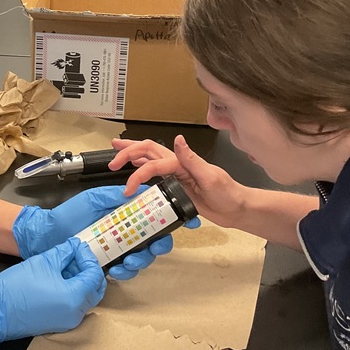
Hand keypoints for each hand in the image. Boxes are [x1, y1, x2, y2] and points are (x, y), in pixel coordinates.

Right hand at [0, 237, 105, 349]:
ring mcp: (68, 321)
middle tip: (76, 256)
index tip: (77, 247)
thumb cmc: (16, 287)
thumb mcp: (44, 262)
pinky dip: (73, 291)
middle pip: (94, 288)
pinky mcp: (59, 323)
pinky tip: (60, 277)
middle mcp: (76, 313)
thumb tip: (75, 246)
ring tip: (66, 264)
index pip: (94, 275)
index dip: (87, 258)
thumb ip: (65, 252)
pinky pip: (75, 305)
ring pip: (86, 297)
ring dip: (80, 280)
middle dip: (88, 270)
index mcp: (74, 298)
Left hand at [12, 184, 196, 280]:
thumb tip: (141, 190)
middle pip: (155, 241)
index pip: (154, 218)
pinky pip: (125, 271)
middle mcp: (126, 233)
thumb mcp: (94, 198)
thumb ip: (116, 195)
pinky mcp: (109, 264)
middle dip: (159, 246)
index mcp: (126, 215)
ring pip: (142, 259)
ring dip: (141, 261)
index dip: (172, 221)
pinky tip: (117, 269)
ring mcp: (118, 249)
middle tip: (154, 247)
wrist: (48, 234)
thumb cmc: (69, 214)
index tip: (186, 223)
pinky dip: (125, 271)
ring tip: (129, 261)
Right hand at [109, 135, 246, 228]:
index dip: (138, 174)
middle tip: (111, 161)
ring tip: (116, 153)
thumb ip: (192, 159)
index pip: (153, 163)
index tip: (128, 190)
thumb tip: (178, 140)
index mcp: (182, 162)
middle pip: (148, 150)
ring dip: (132, 153)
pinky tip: (136, 167)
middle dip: (127, 152)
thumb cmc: (228, 194)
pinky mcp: (177, 183)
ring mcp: (177, 173)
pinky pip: (156, 171)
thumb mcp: (211, 177)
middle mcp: (178, 164)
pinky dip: (143, 166)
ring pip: (150, 157)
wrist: (237, 209)